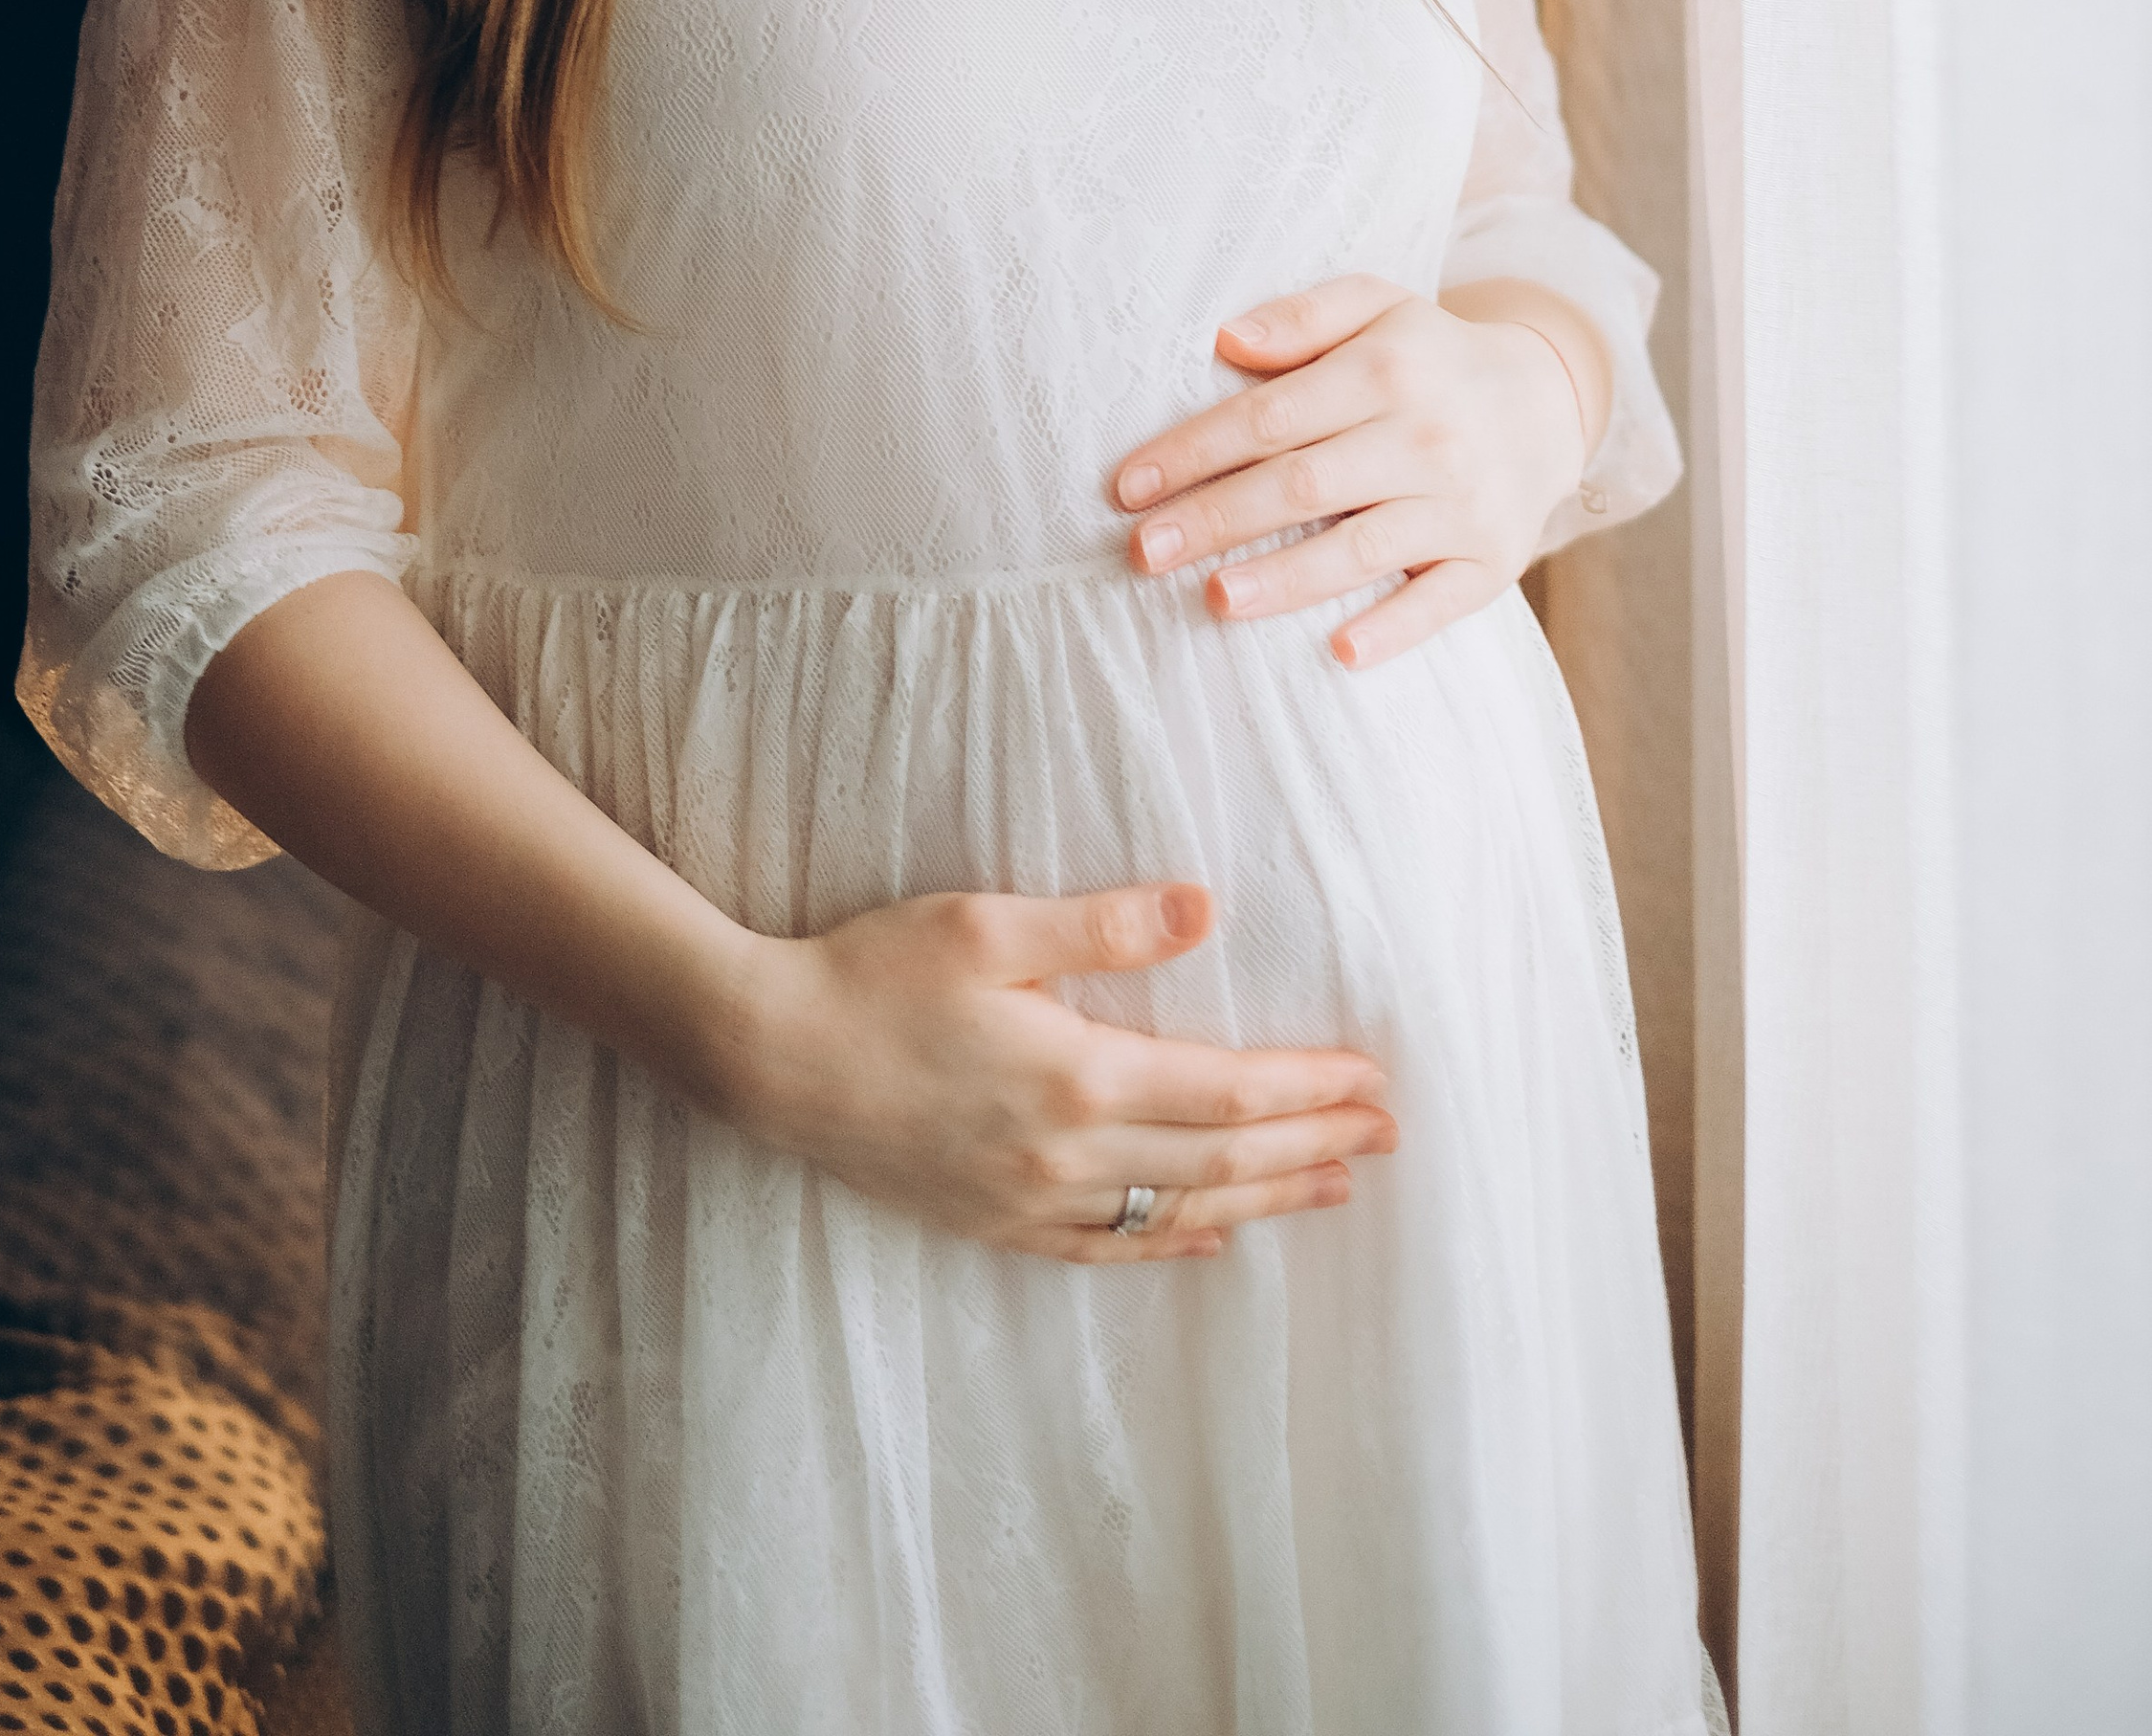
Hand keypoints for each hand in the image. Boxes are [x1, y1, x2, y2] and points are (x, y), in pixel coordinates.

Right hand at [719, 881, 1395, 1264]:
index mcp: (1079, 1075)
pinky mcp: (991, 1221)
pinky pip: (1105, 1248)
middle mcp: (1068, 1154)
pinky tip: (1211, 1238)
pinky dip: (1172, 1243)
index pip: (1228, 1091)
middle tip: (1386, 1136)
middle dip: (1313, 1147)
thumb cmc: (874, 974)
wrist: (769, 1057)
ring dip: (1264, 1199)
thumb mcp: (986, 925)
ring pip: (1176, 1211)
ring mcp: (1030, 1199)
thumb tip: (1204, 908)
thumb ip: (1101, 924)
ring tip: (1333, 1188)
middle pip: (1222, 1160)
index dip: (1309, 1088)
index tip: (1372, 1079)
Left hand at [1112, 274, 1601, 671]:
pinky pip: (1440, 603)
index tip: (1128, 487)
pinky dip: (1393, 629)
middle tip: (1143, 552)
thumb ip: (1303, 317)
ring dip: (1285, 578)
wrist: (1547, 403)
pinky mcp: (1493, 561)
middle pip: (1303, 485)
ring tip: (1215, 600)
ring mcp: (1461, 505)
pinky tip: (1339, 653)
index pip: (1270, 416)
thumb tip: (1226, 339)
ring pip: (1362, 548)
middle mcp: (1424, 437)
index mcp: (1385, 370)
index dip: (1195, 452)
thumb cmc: (1429, 358)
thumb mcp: (1377, 306)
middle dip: (1216, 521)